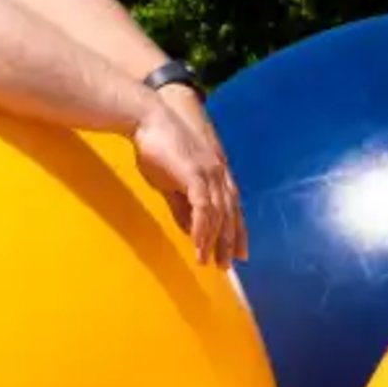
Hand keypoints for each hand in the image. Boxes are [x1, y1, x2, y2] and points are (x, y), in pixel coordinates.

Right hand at [132, 92, 247, 266]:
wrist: (147, 120)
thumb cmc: (157, 147)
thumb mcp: (171, 183)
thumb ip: (183, 206)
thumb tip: (191, 230)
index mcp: (216, 173)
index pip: (233, 207)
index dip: (238, 230)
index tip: (240, 252)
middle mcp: (219, 173)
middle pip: (231, 214)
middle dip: (230, 242)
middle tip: (227, 266)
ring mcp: (209, 173)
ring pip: (220, 215)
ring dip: (216, 241)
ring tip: (211, 263)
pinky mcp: (196, 174)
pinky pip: (204, 209)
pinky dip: (203, 230)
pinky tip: (199, 246)